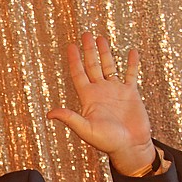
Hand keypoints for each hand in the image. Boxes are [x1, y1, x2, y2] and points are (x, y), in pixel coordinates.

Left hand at [46, 32, 155, 174]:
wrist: (130, 147)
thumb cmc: (108, 142)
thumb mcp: (86, 130)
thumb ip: (70, 118)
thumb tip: (50, 113)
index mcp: (89, 99)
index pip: (79, 74)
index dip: (75, 60)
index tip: (71, 46)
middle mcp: (101, 92)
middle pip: (93, 66)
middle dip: (89, 51)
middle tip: (86, 34)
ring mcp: (116, 91)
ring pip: (110, 67)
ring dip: (106, 53)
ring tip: (101, 38)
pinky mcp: (131, 94)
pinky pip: (131, 74)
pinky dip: (131, 64)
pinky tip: (130, 52)